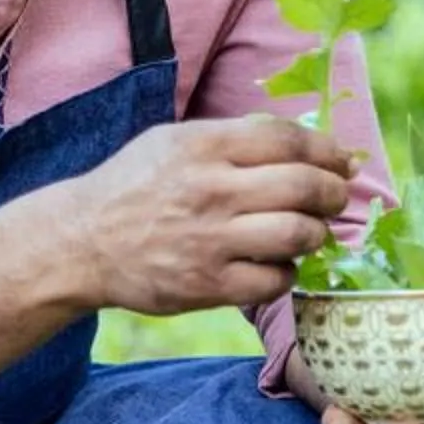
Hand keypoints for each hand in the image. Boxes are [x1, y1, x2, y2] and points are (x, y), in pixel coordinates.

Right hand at [74, 115, 353, 315]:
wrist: (82, 243)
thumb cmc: (134, 186)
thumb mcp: (173, 142)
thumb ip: (232, 138)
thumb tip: (303, 143)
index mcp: (204, 146)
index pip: (290, 141)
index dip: (328, 151)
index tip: (342, 162)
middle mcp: (211, 190)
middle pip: (304, 186)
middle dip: (335, 193)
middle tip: (336, 198)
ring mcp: (211, 241)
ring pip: (299, 234)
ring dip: (317, 233)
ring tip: (309, 231)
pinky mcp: (208, 286)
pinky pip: (276, 279)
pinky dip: (287, 272)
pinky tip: (276, 263)